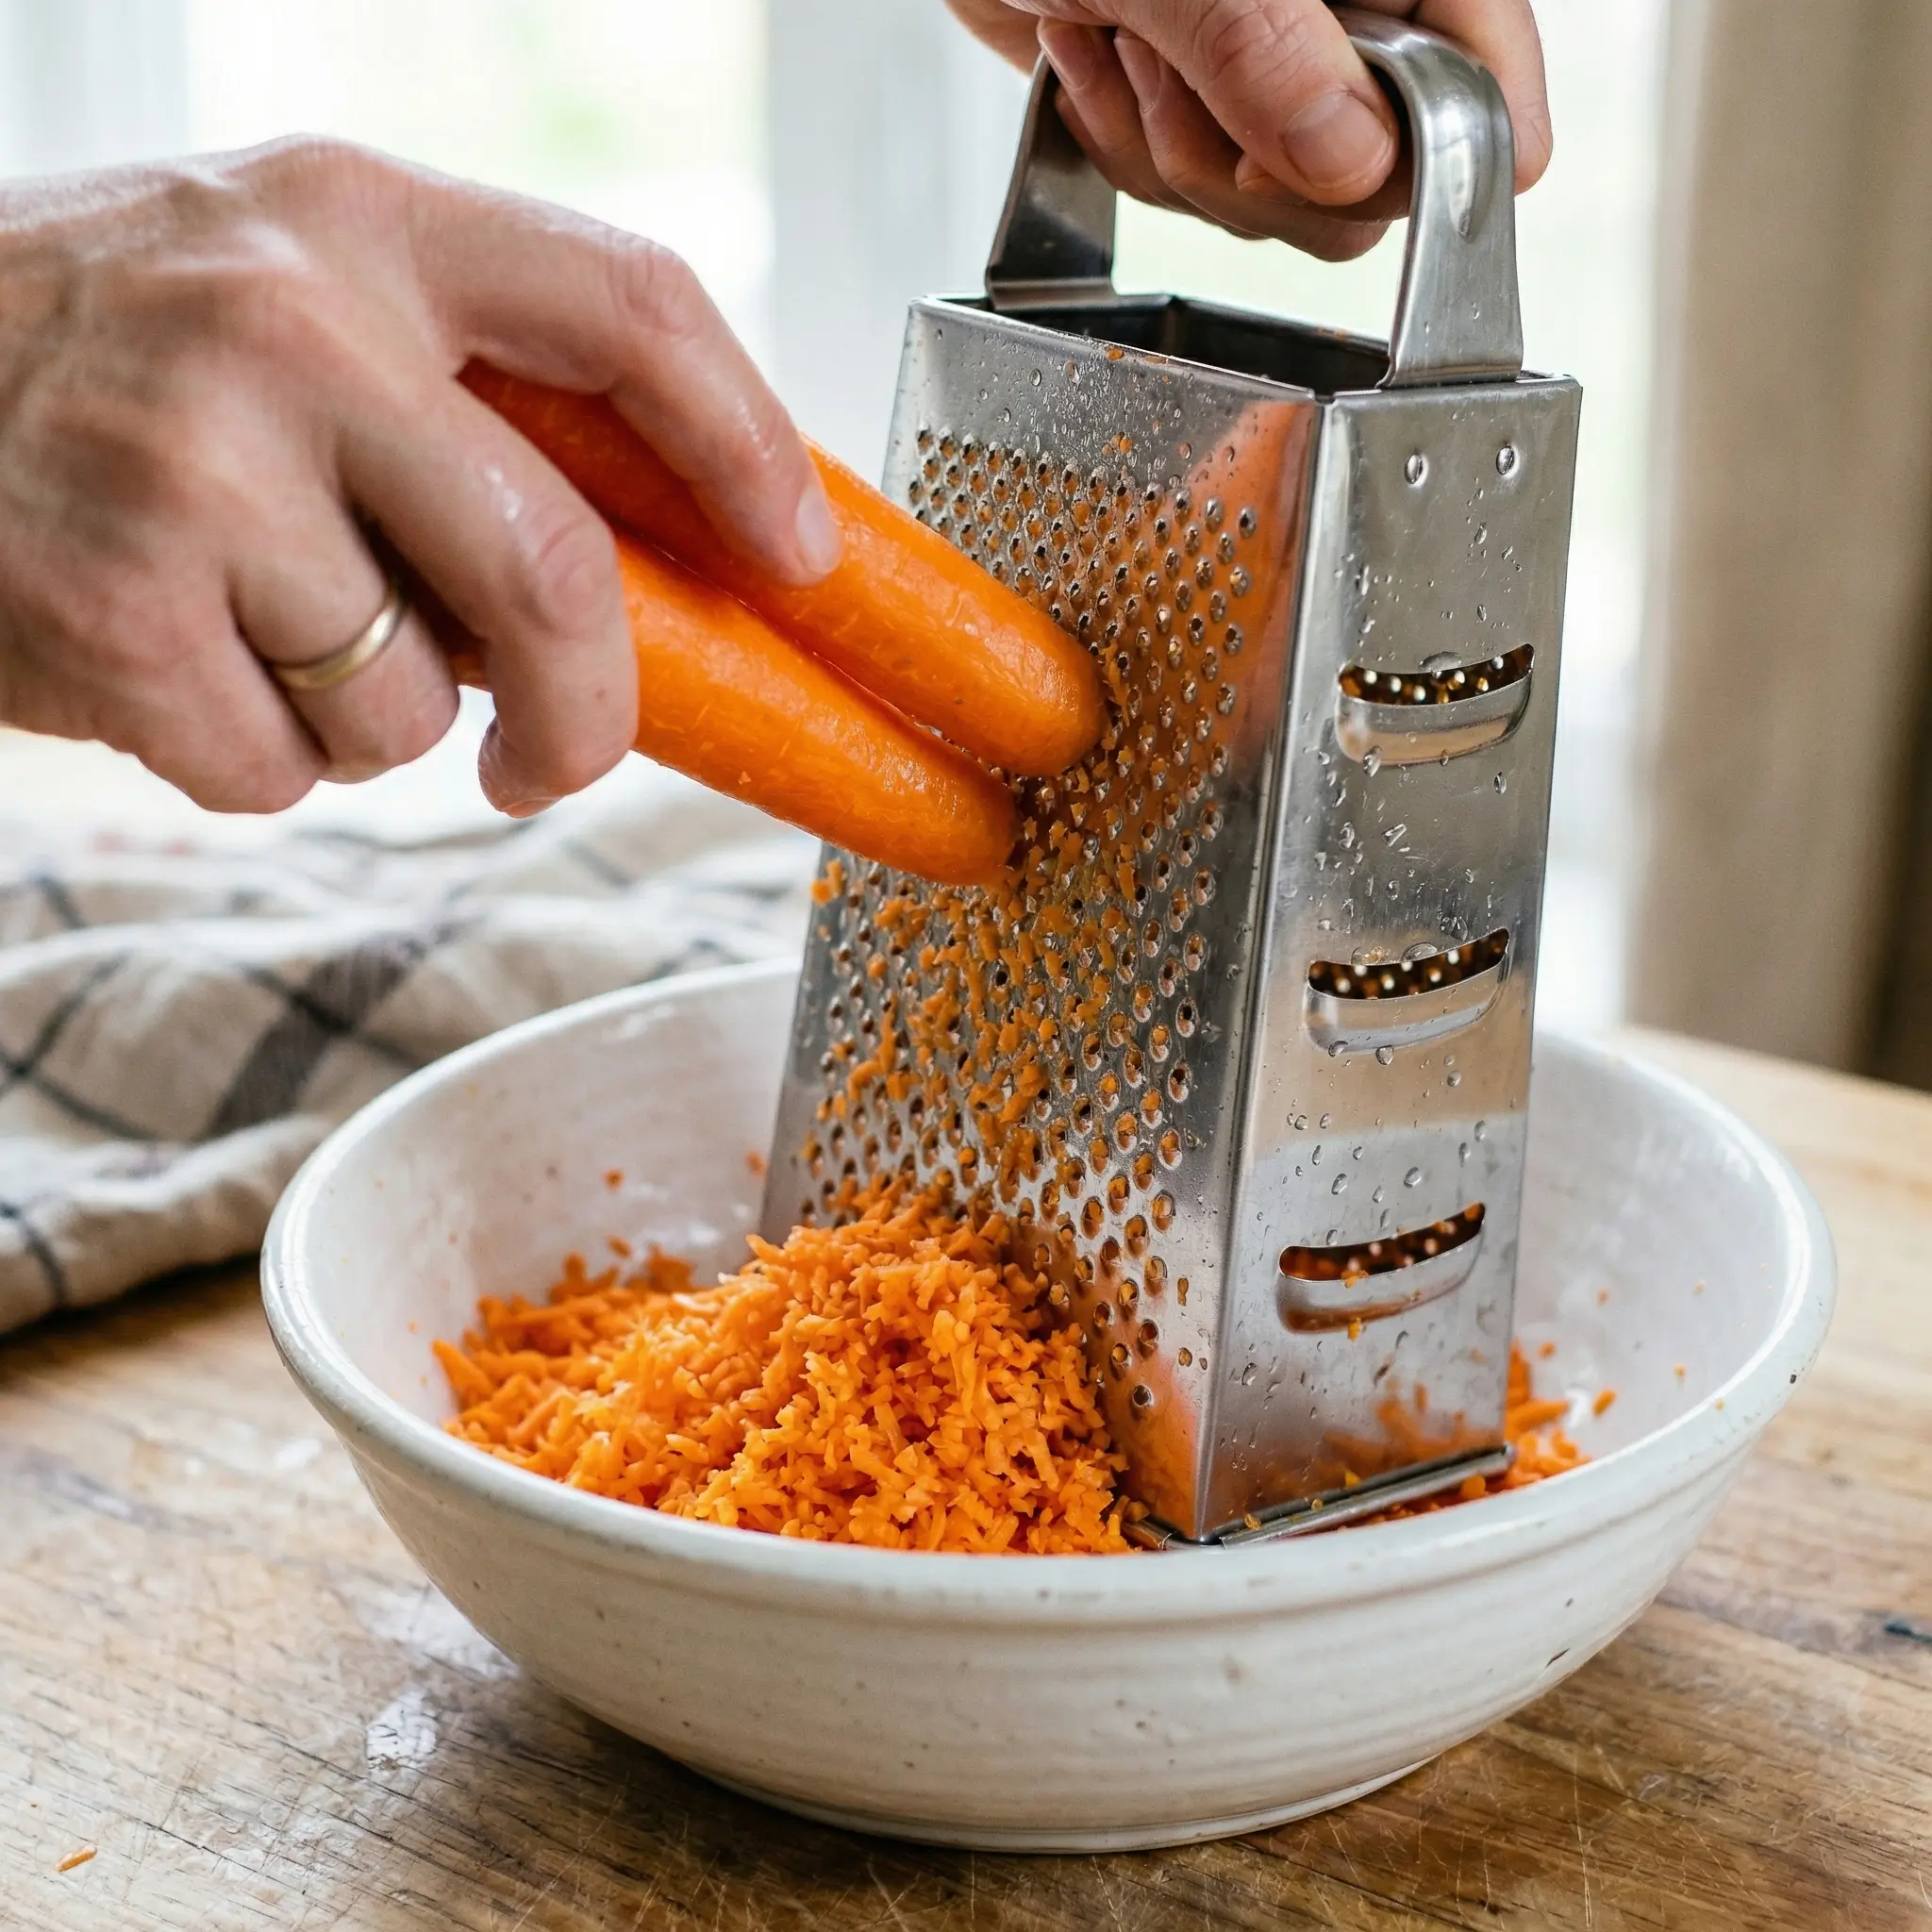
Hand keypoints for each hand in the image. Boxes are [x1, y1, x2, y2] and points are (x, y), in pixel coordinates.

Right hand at [0, 140, 839, 814]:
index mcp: (362, 220)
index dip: (748, 448)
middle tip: (558, 761)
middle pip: (552, 568)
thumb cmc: (104, 365)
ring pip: (412, 700)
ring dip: (367, 720)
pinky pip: (285, 770)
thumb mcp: (288, 302)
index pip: (632, 309)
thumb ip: (464, 397)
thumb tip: (665, 565)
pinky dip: (255, 762)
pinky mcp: (113, 606)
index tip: (804, 559)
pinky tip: (171, 667)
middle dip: (587, 709)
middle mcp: (285, 319)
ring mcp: (190, 461)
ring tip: (253, 634)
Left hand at [946, 0, 1549, 258]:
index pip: (1484, 93)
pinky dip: (1122, 141)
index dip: (1416, 157)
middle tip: (1183, 78)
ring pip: (1271, 205)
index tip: (1317, 156)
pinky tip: (1086, 51)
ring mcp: (1279, 65)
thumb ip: (1262, 50)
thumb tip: (1352, 160)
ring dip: (1170, 151)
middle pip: (1371, 186)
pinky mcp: (1200, 99)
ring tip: (1124, 39)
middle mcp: (1358, 16)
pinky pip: (1187, 190)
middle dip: (1258, 171)